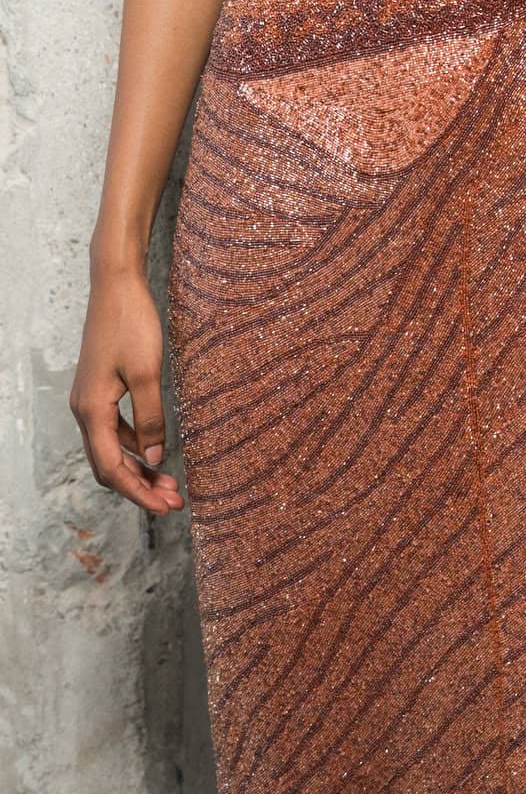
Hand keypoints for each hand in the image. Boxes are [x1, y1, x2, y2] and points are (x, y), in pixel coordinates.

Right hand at [70, 264, 185, 516]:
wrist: (116, 286)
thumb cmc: (131, 324)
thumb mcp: (148, 373)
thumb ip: (151, 418)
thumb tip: (155, 457)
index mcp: (91, 410)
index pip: (112, 469)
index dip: (139, 492)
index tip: (167, 507)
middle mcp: (84, 410)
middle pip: (107, 465)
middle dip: (139, 486)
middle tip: (174, 500)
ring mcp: (89, 400)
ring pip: (110, 449)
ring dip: (137, 467)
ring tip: (169, 481)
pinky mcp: (99, 389)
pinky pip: (113, 430)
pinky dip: (133, 445)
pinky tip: (155, 448)